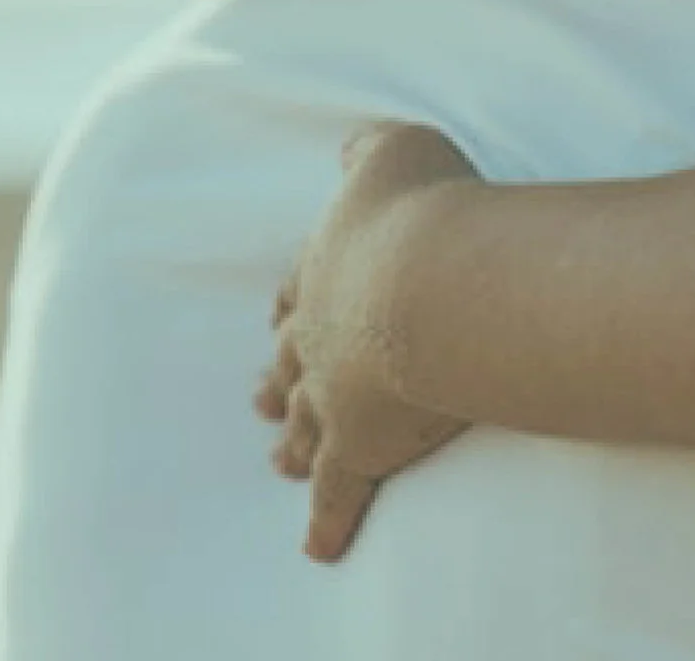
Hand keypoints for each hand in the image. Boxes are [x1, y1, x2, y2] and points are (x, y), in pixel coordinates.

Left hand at [257, 121, 480, 559]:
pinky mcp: (359, 446)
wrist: (434, 281)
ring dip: (291, 440)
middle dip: (277, 378)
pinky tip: (319, 545)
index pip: (300, 290)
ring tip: (278, 458)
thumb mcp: (396, 150)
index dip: (294, 304)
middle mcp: (318, 332)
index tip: (280, 318)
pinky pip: (337, 491)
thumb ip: (369, 148)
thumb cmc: (425, 209)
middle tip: (260, 398)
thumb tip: (351, 148)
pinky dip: (326, 519)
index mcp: (326, 268)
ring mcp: (332, 392)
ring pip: (302, 424)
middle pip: (289, 361)